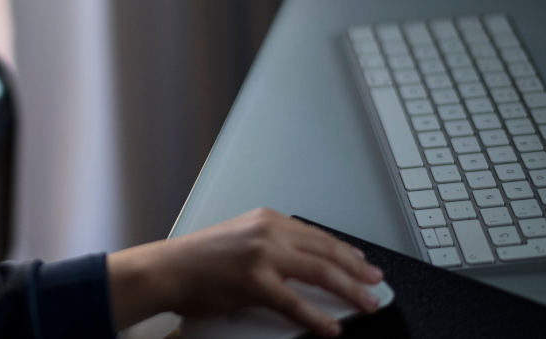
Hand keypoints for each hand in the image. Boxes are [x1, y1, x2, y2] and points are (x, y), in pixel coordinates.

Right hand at [106, 208, 383, 336]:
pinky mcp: (254, 280)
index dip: (345, 251)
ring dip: (349, 290)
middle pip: (325, 251)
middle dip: (356, 269)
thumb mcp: (241, 239)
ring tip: (367, 303)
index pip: (317, 235)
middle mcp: (267, 230)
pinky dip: (316, 317)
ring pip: (319, 272)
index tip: (363, 263)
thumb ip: (272, 246)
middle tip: (376, 283)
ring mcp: (262, 254)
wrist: (169, 268)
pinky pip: (295, 302)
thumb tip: (304, 266)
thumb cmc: (199, 260)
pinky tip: (331, 327)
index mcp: (266, 218)